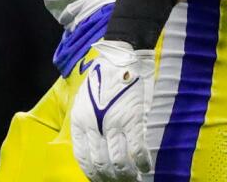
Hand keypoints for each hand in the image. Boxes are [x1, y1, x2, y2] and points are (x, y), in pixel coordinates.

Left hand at [70, 40, 154, 181]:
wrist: (119, 58)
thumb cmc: (102, 78)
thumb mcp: (84, 100)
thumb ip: (87, 123)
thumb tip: (94, 148)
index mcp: (80, 120)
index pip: (83, 158)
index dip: (93, 175)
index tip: (101, 180)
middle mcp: (94, 124)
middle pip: (101, 164)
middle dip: (111, 179)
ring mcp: (114, 122)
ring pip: (119, 162)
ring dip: (127, 175)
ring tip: (134, 178)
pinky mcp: (133, 118)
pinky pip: (137, 150)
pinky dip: (143, 163)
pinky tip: (146, 168)